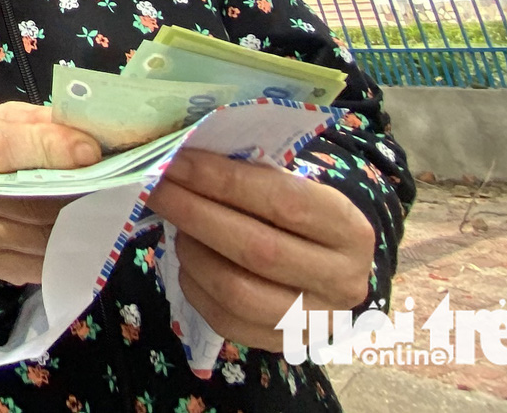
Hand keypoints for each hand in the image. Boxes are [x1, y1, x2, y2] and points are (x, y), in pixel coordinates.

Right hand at [0, 94, 101, 285]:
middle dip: (69, 193)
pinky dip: (64, 251)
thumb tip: (90, 140)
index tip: (89, 151)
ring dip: (72, 224)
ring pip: (27, 234)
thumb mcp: (2, 112)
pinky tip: (84, 233)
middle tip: (110, 185)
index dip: (47, 149)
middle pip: (15, 197)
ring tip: (105, 209)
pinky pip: (31, 263)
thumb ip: (40, 123)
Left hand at [149, 150, 375, 348]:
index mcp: (349, 230)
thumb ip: (251, 178)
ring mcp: (315, 322)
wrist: (328, 272)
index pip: (284, 201)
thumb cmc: (298, 219)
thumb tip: (185, 161)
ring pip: (236, 291)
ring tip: (175, 224)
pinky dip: (194, 284)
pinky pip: (225, 320)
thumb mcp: (293, 190)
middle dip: (195, 214)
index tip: (178, 162)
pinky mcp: (283, 345)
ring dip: (192, 252)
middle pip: (256, 249)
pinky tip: (187, 258)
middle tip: (156, 188)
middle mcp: (342, 281)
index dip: (223, 180)